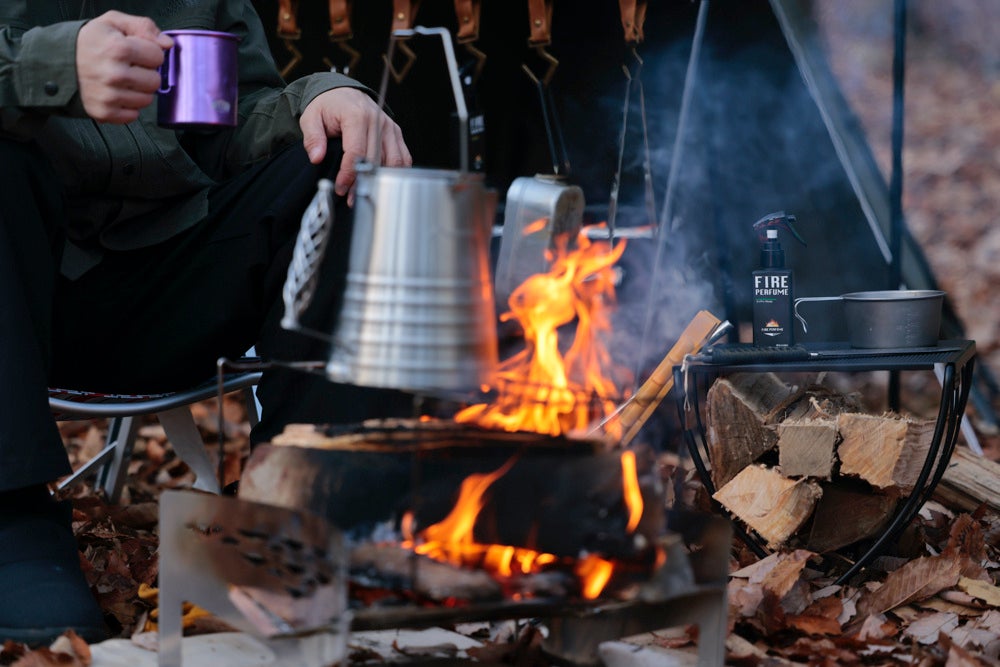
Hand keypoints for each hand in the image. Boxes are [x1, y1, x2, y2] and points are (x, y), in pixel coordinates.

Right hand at [75, 11, 173, 122]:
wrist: (57, 61)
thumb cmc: (89, 42)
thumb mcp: (113, 22)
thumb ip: (143, 27)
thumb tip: (167, 44)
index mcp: (118, 49)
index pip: (158, 56)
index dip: (149, 52)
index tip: (137, 52)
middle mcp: (114, 74)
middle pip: (155, 81)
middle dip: (146, 73)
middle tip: (130, 67)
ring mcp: (109, 96)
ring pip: (146, 99)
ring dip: (138, 91)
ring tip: (122, 80)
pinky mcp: (104, 112)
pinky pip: (133, 115)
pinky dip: (128, 106)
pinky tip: (117, 93)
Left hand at [299, 88, 411, 204]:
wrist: (342, 92)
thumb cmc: (328, 105)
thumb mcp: (311, 117)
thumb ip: (313, 137)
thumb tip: (317, 157)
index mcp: (356, 115)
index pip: (357, 152)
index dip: (349, 173)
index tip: (341, 187)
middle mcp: (377, 121)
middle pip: (375, 160)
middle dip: (363, 182)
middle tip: (350, 196)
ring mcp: (389, 127)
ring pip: (393, 161)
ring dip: (380, 180)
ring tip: (364, 191)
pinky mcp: (395, 133)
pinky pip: (402, 157)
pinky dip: (394, 172)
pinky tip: (380, 181)